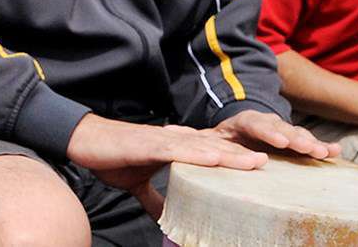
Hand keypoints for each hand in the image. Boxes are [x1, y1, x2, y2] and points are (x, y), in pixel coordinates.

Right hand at [67, 114, 265, 217]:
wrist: (84, 140)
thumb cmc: (112, 158)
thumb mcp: (138, 184)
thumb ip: (155, 198)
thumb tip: (165, 218)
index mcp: (177, 149)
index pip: (214, 154)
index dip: (239, 160)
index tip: (265, 170)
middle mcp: (176, 141)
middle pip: (218, 148)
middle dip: (246, 157)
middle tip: (273, 166)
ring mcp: (164, 141)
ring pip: (205, 147)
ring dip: (232, 155)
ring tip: (257, 163)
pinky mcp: (149, 144)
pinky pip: (179, 150)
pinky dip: (199, 155)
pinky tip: (217, 159)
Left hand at [210, 110, 338, 160]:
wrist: (235, 131)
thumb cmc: (220, 139)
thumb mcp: (209, 138)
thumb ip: (201, 141)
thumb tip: (179, 139)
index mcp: (244, 122)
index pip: (257, 123)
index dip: (269, 132)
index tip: (281, 142)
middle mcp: (267, 123)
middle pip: (283, 129)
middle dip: (297, 139)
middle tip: (309, 149)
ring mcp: (282, 131)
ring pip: (298, 135)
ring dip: (312, 144)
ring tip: (324, 153)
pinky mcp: (292, 141)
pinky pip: (309, 142)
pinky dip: (322, 147)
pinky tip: (336, 151)